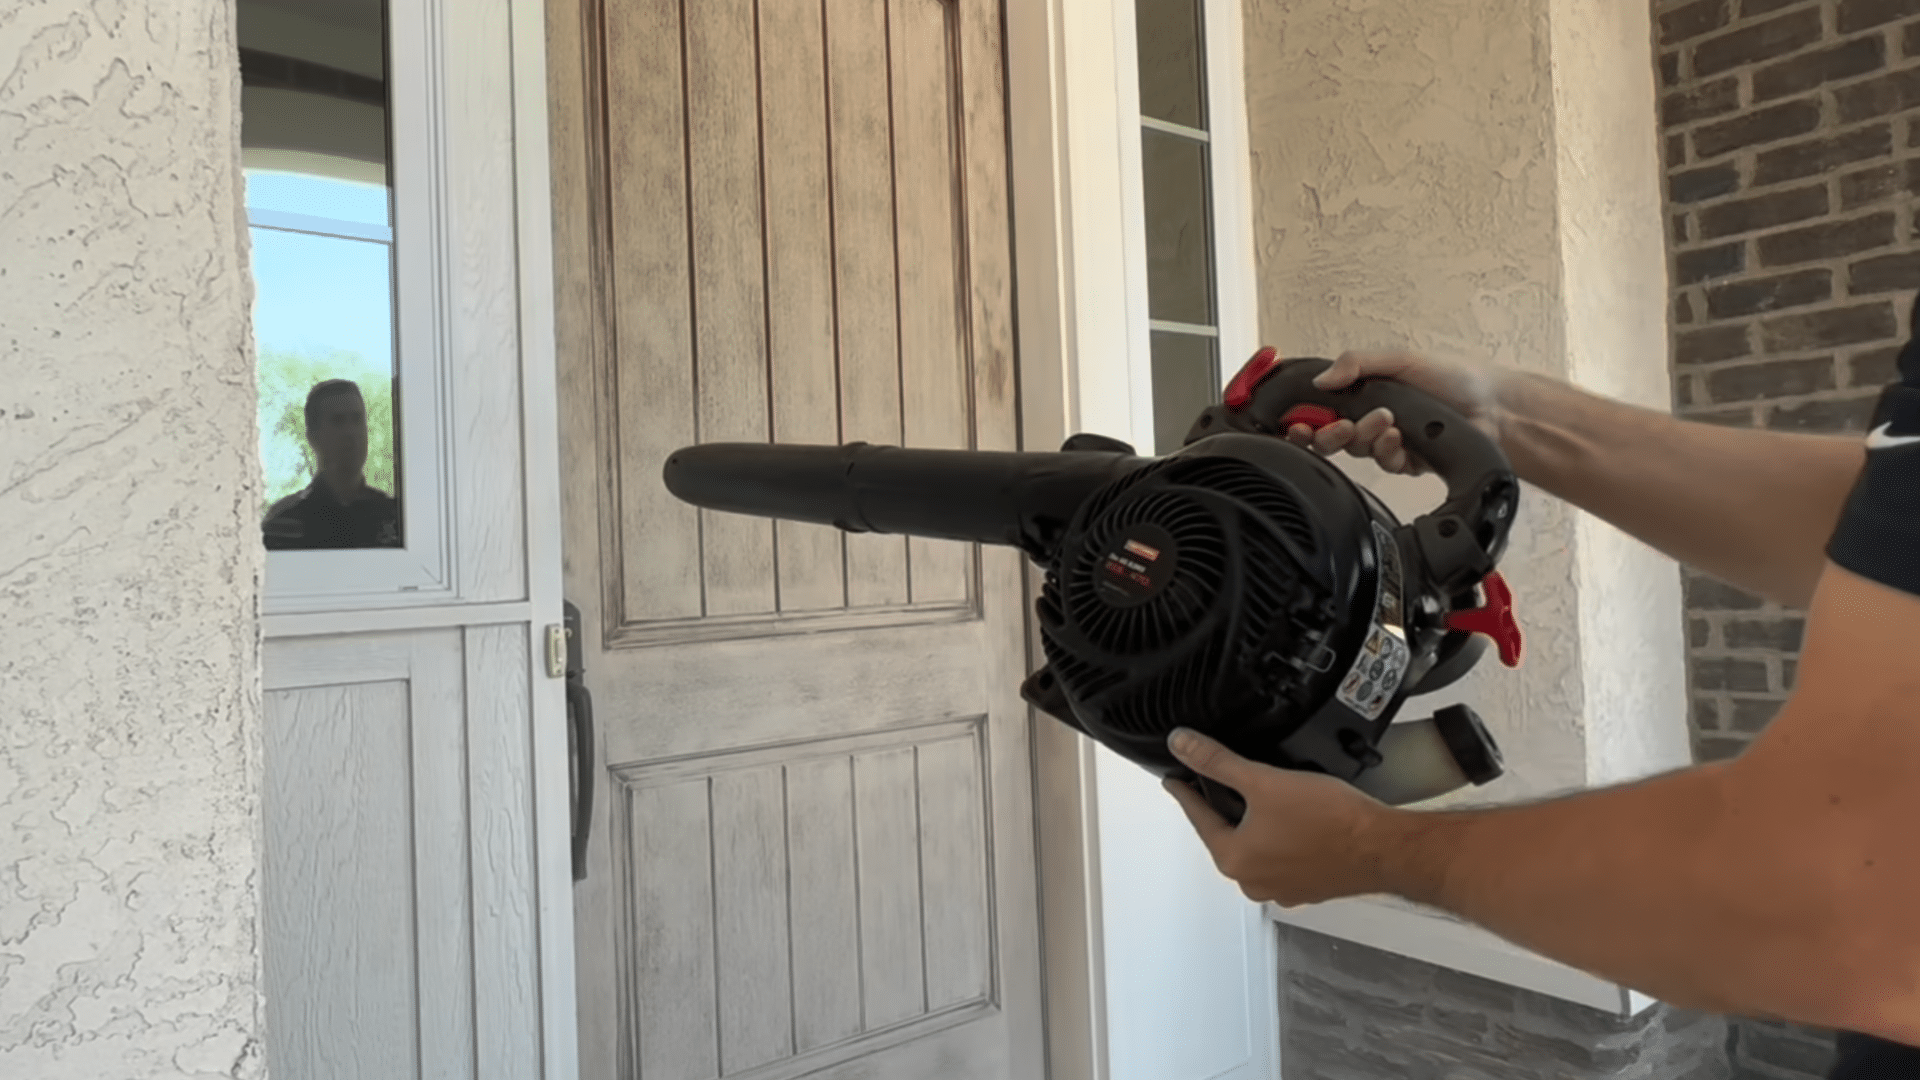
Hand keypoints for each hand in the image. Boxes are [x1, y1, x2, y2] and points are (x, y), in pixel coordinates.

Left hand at [1162, 727, 1401, 907]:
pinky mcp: (1308, 887)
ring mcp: (1282, 889)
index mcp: (1234, 859)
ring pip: (1256, 847)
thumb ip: (1217, 762)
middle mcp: (1253, 882)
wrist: (1382, 847)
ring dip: (1254, 824)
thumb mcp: (1264, 781)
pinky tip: (1293, 821)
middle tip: (1216, 783)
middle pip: (1225, 834)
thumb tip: (1182, 745)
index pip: (1197, 817)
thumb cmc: (1330, 821)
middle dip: (1221, 807)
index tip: (1175, 781)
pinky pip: (1282, 858)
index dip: (1185, 792)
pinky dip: (1280, 839)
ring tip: (1261, 798)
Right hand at [1280, 351, 1506, 476]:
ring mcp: (1388, 440)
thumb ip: (1357, 365)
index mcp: (1365, 390)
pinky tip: (1398, 439)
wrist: (1493, 407)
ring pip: (1357, 451)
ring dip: (1366, 437)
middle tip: (1343, 427)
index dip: (1305, 418)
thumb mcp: (1401, 359)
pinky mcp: (1404, 460)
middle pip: (1331, 436)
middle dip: (1331, 434)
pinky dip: (1387, 452)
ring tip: (1387, 422)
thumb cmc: (1455, 377)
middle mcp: (1372, 416)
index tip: (1298, 423)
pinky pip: (1383, 464)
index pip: (1322, 408)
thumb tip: (1321, 379)